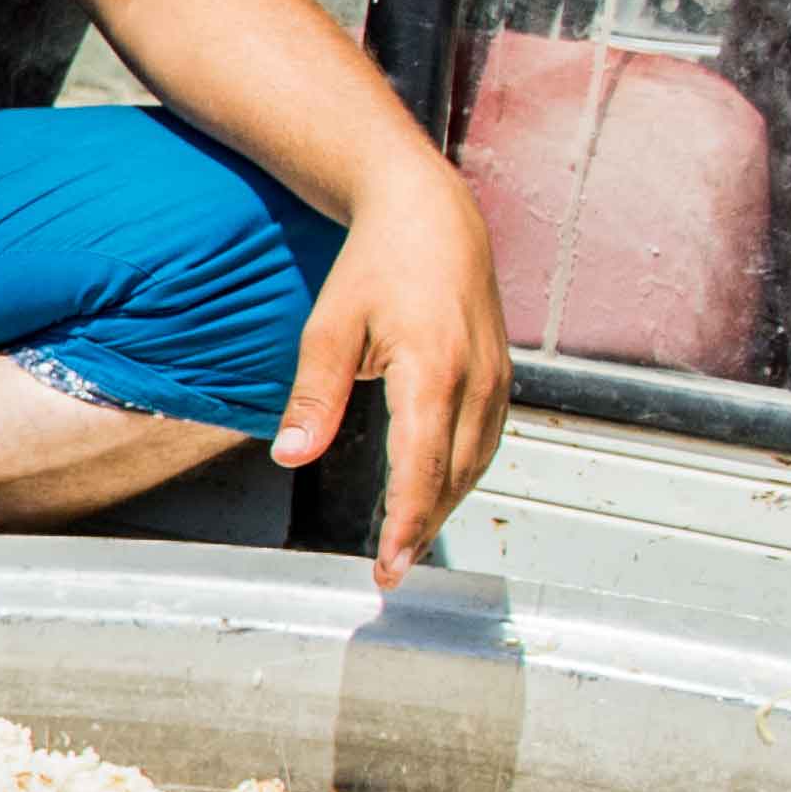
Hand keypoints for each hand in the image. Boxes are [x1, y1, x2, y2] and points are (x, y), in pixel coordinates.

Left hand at [273, 159, 514, 587]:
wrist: (433, 218)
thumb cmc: (376, 268)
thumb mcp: (330, 327)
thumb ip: (313, 396)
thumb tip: (290, 455)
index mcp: (433, 370)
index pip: (421, 466)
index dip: (406, 522)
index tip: (387, 566)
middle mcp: (476, 380)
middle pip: (453, 475)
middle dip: (422, 528)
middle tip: (389, 572)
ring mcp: (496, 379)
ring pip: (474, 464)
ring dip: (443, 507)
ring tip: (406, 545)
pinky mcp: (501, 378)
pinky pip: (485, 442)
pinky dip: (459, 476)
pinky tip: (433, 496)